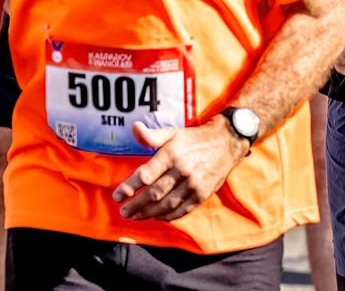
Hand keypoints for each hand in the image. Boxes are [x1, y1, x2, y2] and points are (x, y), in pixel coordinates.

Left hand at [112, 119, 248, 221]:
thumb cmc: (195, 138)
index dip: (129, 187)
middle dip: (136, 205)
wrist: (227, 142)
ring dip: (148, 213)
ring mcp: (194, 184)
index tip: (118, 196)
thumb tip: (134, 128)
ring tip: (136, 216)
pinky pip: (182, 209)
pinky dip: (168, 216)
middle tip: (124, 211)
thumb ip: (152, 135)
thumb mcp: (173, 132)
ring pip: (167, 204)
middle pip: (154, 193)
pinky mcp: (202, 194)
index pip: (145, 175)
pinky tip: (158, 216)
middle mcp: (182, 170)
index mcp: (172, 154)